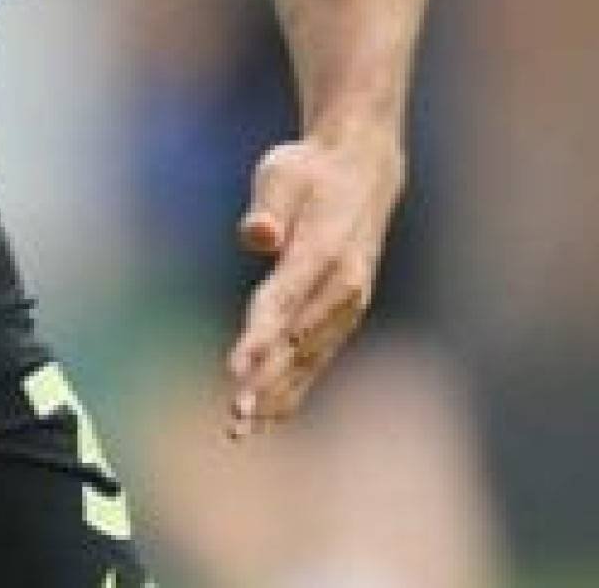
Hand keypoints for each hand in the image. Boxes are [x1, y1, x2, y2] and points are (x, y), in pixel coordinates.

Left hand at [224, 132, 404, 435]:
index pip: (283, 300)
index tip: (235, 370)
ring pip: (308, 357)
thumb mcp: (283, 172)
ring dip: (277, 394)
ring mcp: (348, 303)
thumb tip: (257, 234)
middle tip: (235, 418)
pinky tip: (271, 415)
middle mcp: (343, 284)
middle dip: (265, 381)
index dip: (259, 337)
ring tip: (244, 430)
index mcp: (324, 250)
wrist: (363, 169)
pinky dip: (296, 386)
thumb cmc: (310, 170)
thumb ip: (268, 206)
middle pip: (296, 340)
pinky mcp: (346, 313)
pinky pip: (318, 357)